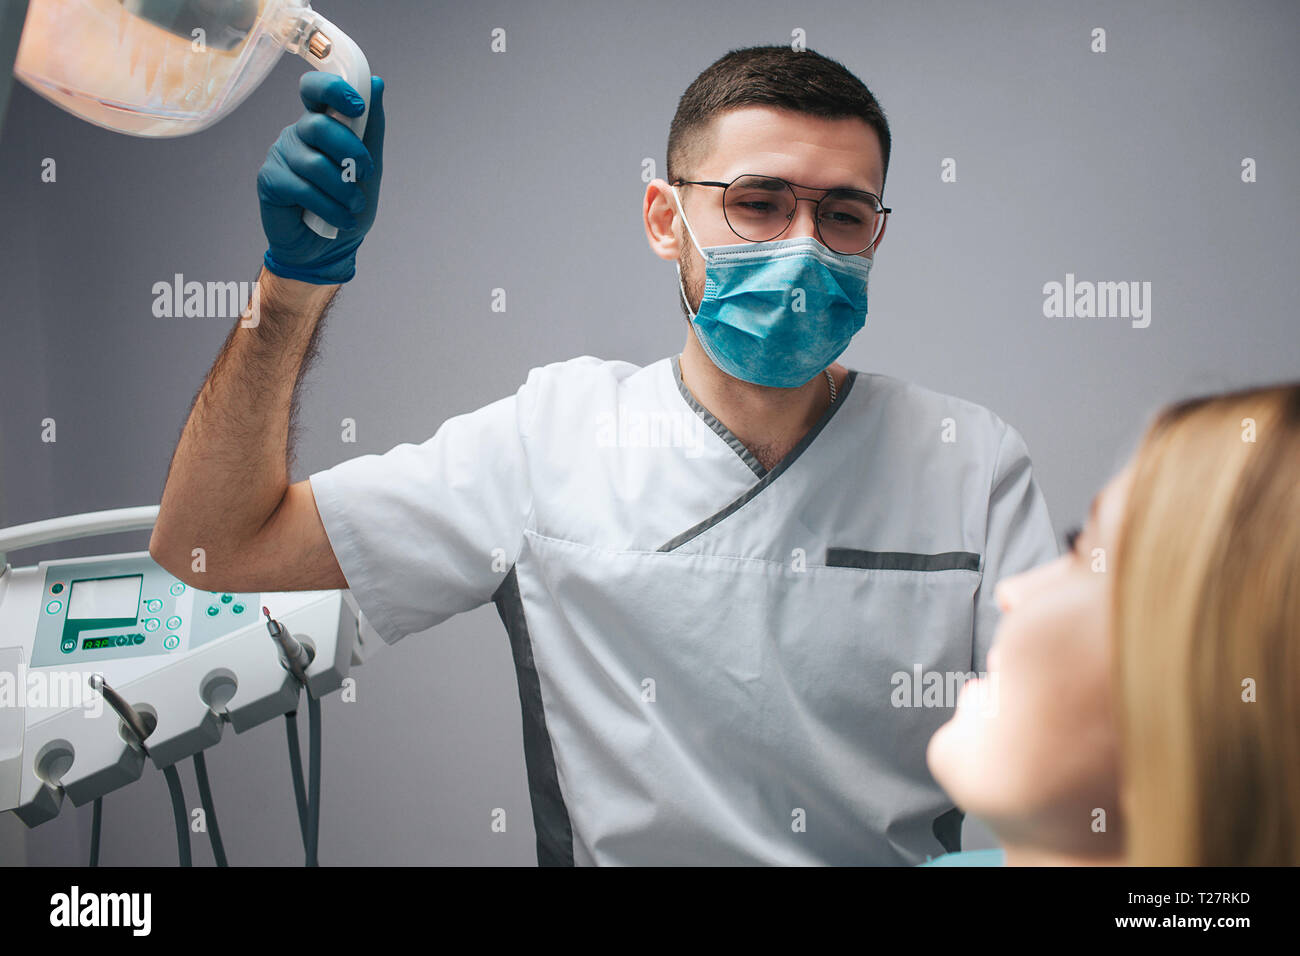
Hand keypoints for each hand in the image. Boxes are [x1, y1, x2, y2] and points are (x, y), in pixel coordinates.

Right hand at [258, 73, 385, 284]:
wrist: (329, 249)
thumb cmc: (346, 205)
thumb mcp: (368, 168)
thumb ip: (371, 129)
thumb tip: (376, 84)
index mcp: (320, 124)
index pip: (315, 90)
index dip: (333, 91)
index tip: (357, 108)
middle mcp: (298, 135)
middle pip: (318, 126)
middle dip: (350, 152)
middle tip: (364, 174)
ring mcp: (281, 156)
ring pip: (314, 163)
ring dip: (343, 190)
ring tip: (352, 206)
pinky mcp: (270, 181)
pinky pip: (303, 189)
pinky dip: (329, 209)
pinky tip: (339, 220)